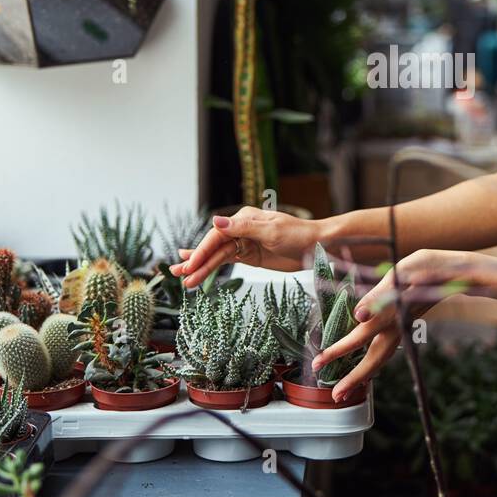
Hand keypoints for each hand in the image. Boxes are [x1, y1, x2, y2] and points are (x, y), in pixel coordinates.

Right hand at [169, 207, 322, 287]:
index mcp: (243, 219)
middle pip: (213, 246)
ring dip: (201, 266)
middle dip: (196, 261)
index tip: (190, 264)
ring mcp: (244, 242)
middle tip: (178, 273)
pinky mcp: (249, 255)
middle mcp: (240, 229)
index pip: (216, 236)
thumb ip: (242, 228)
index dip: (202, 251)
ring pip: (217, 256)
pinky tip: (199, 271)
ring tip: (183, 278)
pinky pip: (226, 261)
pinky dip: (212, 267)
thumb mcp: (271, 231)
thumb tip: (215, 221)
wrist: (317, 245)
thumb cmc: (298, 234)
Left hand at [311, 248, 482, 401]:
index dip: (337, 350)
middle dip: (352, 379)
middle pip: (372, 361)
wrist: (452, 271)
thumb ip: (376, 296)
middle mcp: (396, 328)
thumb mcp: (400, 275)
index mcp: (390, 315)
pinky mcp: (405, 326)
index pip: (358, 337)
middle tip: (335, 397)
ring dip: (362, 376)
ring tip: (346, 390)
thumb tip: (358, 314)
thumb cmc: (424, 267)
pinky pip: (387, 351)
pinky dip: (374, 363)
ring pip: (380, 359)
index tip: (318, 362)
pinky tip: (367, 368)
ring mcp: (402, 329)